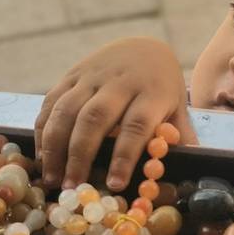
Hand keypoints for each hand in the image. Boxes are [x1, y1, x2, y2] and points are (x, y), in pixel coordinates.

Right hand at [34, 37, 197, 190]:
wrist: (145, 47)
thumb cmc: (162, 86)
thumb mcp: (177, 106)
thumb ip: (179, 134)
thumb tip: (190, 165)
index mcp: (152, 91)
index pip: (137, 124)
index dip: (124, 156)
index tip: (114, 184)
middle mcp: (121, 81)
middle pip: (96, 117)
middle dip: (81, 155)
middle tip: (74, 188)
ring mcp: (93, 75)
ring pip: (68, 109)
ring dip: (55, 146)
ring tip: (53, 178)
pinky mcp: (72, 74)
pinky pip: (52, 101)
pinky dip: (43, 129)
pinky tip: (43, 155)